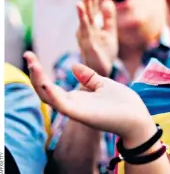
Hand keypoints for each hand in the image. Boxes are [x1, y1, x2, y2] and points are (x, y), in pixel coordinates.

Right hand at [24, 52, 154, 143]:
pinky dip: (51, 94)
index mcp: (77, 98)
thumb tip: (73, 66)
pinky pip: (62, 105)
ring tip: (32, 64)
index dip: (39, 72)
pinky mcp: (81, 115)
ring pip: (49, 97)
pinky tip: (45, 81)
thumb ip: (88, 77)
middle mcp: (73, 105)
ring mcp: (76, 110)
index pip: (51, 86)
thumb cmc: (123, 103)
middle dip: (34, 74)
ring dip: (39, 81)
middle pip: (45, 91)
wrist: (138, 118)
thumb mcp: (104, 84)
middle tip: (27, 56)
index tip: (32, 56)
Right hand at [76, 0, 117, 76]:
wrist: (102, 71)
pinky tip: (80, 9)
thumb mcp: (110, 32)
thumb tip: (108, 2)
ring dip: (84, 5)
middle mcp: (86, 28)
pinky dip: (82, 19)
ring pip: (84, 18)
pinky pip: (85, 30)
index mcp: (92, 24)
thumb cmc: (104, 52)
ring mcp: (85, 36)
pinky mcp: (87, 44)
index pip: (92, 6)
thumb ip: (109, 18)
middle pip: (87, 9)